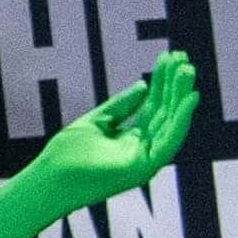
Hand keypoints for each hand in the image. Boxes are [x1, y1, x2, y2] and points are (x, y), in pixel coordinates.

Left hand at [29, 52, 199, 207]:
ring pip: (170, 123)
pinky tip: (190, 97)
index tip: (169, 57)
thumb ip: (120, 106)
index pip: (153, 106)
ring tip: (187, 68)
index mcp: (131, 139)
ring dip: (181, 95)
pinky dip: (181, 119)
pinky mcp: (145, 168)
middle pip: (164, 112)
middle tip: (182, 57)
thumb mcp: (95, 121)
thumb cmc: (64, 155)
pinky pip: (170, 140)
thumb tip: (144, 84)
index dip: (162, 82)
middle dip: (174, 85)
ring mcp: (146, 160)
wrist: (47, 180)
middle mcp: (143, 149)